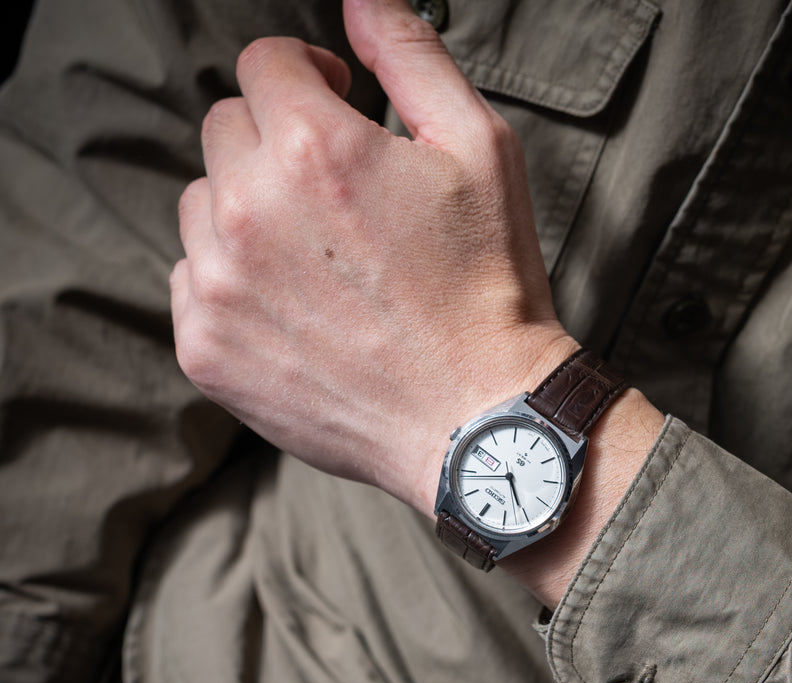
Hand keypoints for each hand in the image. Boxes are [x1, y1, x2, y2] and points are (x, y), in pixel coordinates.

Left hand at [171, 0, 576, 515]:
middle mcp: (250, 213)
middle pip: (224, 132)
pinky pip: (189, 283)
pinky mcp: (207, 351)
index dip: (306, 79)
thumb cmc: (490, 292)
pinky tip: (295, 310)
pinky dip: (230, 285)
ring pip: (200, 207)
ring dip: (247, 214)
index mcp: (313, 150)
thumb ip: (411, 56)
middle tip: (336, 197)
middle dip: (275, 144)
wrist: (479, 419)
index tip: (334, 108)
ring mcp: (218, 288)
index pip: (262, 65)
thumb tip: (361, 0)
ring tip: (318, 260)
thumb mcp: (482, 151)